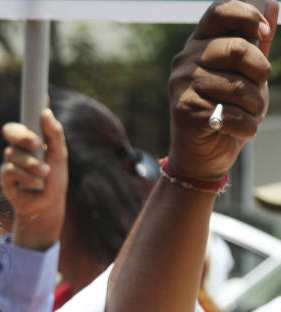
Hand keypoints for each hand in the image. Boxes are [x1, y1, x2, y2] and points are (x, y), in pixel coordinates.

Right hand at [0, 108, 67, 250]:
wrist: (47, 205)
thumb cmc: (55, 180)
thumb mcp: (60, 156)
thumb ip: (54, 135)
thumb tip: (46, 112)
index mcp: (32, 138)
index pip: (26, 118)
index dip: (30, 104)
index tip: (42, 98)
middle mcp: (19, 147)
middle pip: (10, 131)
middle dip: (24, 136)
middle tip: (38, 144)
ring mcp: (10, 162)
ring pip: (13, 154)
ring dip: (32, 164)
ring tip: (45, 174)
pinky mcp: (5, 177)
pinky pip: (10, 170)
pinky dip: (26, 176)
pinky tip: (35, 184)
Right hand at [167, 0, 277, 181]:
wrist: (202, 155)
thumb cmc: (226, 109)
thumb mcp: (245, 73)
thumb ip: (257, 42)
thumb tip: (273, 3)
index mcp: (198, 44)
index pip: (219, 11)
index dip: (246, 16)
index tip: (263, 32)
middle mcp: (184, 61)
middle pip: (237, 48)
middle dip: (260, 71)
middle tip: (260, 87)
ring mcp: (181, 85)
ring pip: (238, 86)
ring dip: (256, 105)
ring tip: (249, 114)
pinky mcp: (185, 110)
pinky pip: (232, 113)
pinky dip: (246, 126)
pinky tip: (239, 130)